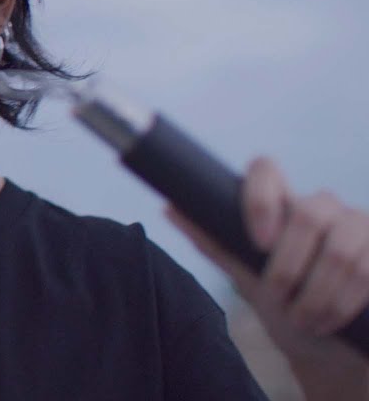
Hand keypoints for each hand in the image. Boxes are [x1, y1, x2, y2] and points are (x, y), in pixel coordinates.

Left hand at [166, 157, 368, 388]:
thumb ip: (213, 240)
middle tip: (279, 301)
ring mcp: (360, 226)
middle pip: (308, 213)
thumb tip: (170, 207)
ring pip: (342, 247)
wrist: (326, 348)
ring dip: (319, 293)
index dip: (261, 197)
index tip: (258, 242)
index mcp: (281, 204)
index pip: (266, 170)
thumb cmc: (281, 305)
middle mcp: (322, 207)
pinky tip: (331, 320)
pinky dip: (345, 301)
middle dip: (290, 266)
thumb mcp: (244, 275)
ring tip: (305, 320)